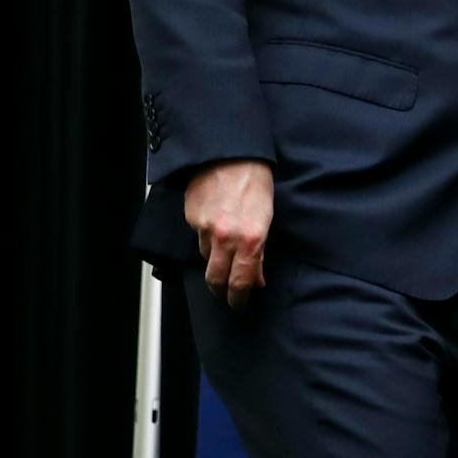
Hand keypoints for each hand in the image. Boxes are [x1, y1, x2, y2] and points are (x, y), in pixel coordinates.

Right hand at [184, 158, 273, 309]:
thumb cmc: (254, 179)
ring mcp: (205, 229)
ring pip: (206, 258)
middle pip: (216, 279)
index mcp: (250, 238)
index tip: (239, 304)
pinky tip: (214, 223)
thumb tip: (258, 277)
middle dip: (221, 289)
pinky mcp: (191, 219)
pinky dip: (205, 236)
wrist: (229, 153)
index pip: (241, 282)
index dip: (238, 298)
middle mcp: (226, 237)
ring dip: (215, 258)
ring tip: (225, 246)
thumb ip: (260, 250)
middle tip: (226, 292)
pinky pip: (198, 237)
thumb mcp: (267, 216)